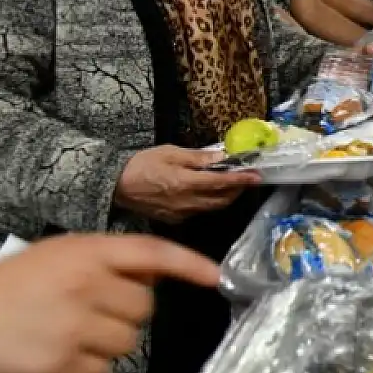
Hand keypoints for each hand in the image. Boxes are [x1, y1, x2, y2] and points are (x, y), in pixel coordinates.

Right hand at [0, 233, 220, 372]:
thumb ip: (107, 258)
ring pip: (128, 342)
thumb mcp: (60, 253)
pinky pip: (103, 371)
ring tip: (68, 332)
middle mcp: (88, 284)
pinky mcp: (63, 363)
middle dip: (124, 312)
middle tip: (86, 310)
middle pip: (144, 307)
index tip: (217, 278)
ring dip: (106, 342)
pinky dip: (87, 369)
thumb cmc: (11, 283)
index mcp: (87, 251)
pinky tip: (57, 354)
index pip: (153, 252)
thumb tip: (156, 271)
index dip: (190, 265)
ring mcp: (76, 324)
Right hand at [114, 146, 261, 225]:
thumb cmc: (142, 164)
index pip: (220, 183)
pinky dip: (211, 203)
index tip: (257, 175)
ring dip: (227, 197)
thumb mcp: (170, 152)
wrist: (116, 186)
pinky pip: (200, 212)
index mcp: (184, 183)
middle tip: (248, 177)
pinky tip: (211, 193)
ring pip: (213, 208)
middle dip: (238, 189)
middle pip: (221, 199)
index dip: (241, 179)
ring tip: (235, 184)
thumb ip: (197, 157)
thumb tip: (222, 157)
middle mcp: (186, 203)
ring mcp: (181, 214)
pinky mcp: (175, 220)